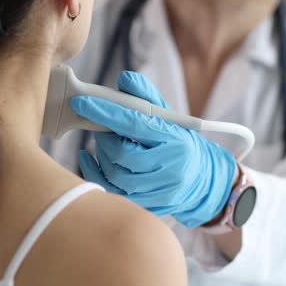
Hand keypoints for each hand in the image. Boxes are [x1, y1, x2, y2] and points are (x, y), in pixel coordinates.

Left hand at [70, 72, 237, 227]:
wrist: (203, 180)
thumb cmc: (181, 144)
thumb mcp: (170, 118)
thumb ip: (147, 98)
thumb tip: (125, 79)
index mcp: (176, 141)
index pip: (135, 124)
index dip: (106, 113)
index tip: (82, 102)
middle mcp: (169, 168)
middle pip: (122, 154)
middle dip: (104, 138)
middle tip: (99, 128)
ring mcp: (159, 191)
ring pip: (115, 175)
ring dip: (100, 156)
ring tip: (103, 144)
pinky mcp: (148, 206)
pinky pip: (113, 193)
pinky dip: (95, 174)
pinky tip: (89, 161)